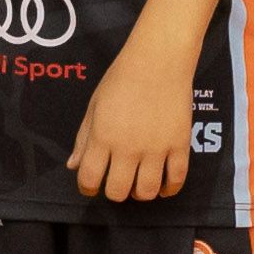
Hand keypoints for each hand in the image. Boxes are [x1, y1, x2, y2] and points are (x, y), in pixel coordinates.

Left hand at [68, 44, 195, 205]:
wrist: (158, 60)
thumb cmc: (121, 79)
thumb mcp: (94, 106)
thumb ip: (83, 139)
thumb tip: (73, 166)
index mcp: (102, 137)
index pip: (89, 179)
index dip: (87, 188)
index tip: (91, 186)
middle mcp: (127, 148)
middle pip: (118, 191)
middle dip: (114, 192)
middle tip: (117, 181)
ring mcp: (156, 148)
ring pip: (146, 191)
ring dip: (140, 193)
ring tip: (139, 183)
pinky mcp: (180, 145)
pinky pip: (176, 180)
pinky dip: (169, 189)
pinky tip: (163, 186)